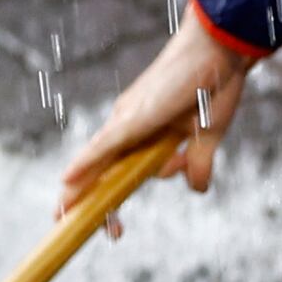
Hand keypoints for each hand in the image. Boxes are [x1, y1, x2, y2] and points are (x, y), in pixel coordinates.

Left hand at [64, 2, 255, 216]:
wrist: (219, 50)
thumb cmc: (212, 87)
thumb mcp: (207, 136)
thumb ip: (197, 162)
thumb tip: (195, 188)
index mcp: (142, 136)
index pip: (115, 174)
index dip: (107, 202)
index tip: (111, 231)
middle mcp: (127, 128)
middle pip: (98, 172)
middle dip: (86, 205)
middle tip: (78, 230)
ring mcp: (127, 121)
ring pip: (94, 163)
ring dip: (79, 192)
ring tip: (62, 214)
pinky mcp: (135, 117)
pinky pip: (105, 145)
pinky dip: (87, 164)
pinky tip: (68, 181)